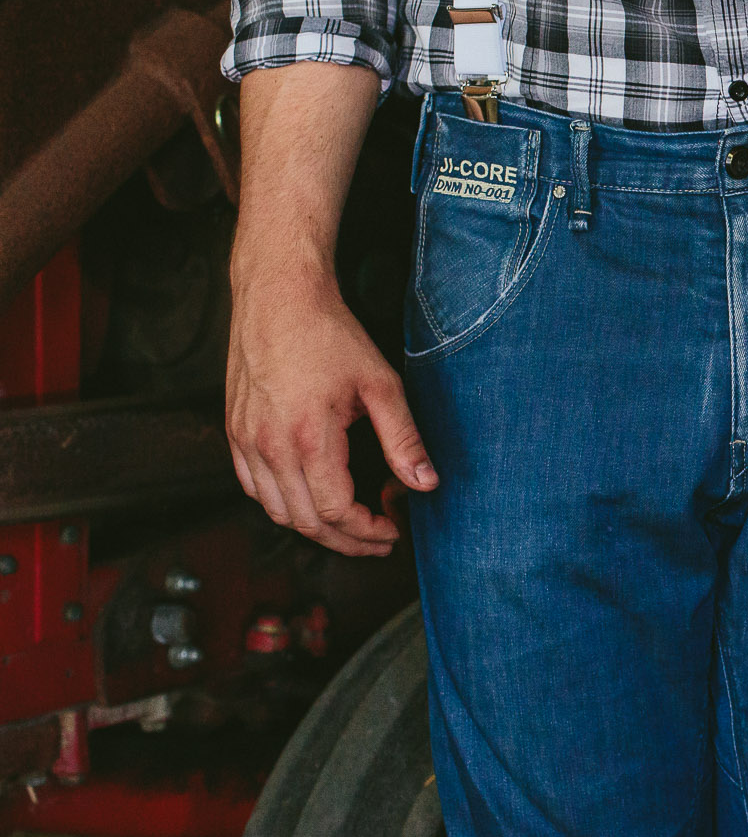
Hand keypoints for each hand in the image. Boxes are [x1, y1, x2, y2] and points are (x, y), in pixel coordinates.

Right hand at [227, 268, 437, 556]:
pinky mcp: (234, 432)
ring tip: (351, 525)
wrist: (279, 296)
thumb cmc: (329, 334)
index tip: (392, 529)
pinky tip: (312, 497)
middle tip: (379, 539)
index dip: (367, 531)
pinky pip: (253, 488)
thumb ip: (404, 439)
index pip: (335, 511)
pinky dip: (283, 504)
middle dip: (346, 540)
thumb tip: (426, 483)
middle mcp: (268, 445)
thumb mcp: (381, 384)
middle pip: (305, 521)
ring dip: (314, 527)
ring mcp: (245, 440)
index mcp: (307, 437)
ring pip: (276, 511)